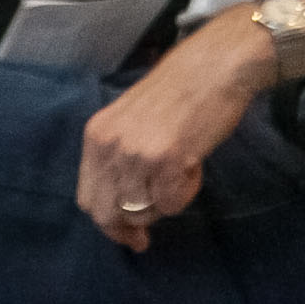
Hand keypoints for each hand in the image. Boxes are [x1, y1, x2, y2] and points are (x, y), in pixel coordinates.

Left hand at [76, 16, 269, 251]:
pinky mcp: (167, 160)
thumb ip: (119, 156)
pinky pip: (171, 204)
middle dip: (128, 229)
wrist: (216, 64)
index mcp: (97, 134)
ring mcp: (137, 153)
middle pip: (107, 213)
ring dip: (164, 202)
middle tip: (146, 238)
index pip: (87, 198)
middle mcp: (110, 146)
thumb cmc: (181, 88)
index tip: (126, 234)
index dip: (106, 223)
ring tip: (182, 170)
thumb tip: (121, 206)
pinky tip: (194, 164)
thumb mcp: (131, 120)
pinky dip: (185, 193)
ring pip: (141, 212)